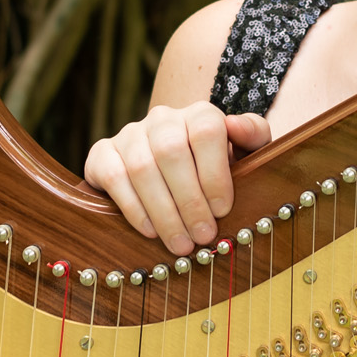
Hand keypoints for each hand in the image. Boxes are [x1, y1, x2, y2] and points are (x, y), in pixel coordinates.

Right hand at [85, 102, 271, 254]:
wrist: (167, 176)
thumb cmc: (212, 170)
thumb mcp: (243, 154)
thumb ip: (252, 136)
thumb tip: (236, 126)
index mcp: (199, 114)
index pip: (206, 131)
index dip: (214, 172)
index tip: (222, 210)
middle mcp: (162, 118)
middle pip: (171, 152)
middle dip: (189, 201)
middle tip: (202, 236)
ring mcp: (130, 134)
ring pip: (142, 168)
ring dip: (164, 212)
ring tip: (181, 243)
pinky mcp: (103, 153)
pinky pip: (113, 177)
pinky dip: (134, 208)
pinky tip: (151, 231)